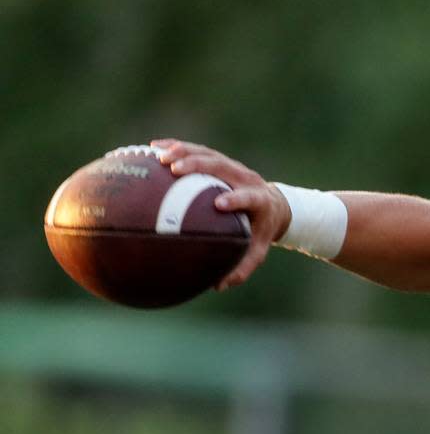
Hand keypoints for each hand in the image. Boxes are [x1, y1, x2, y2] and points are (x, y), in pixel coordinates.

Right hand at [152, 139, 290, 289]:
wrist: (273, 205)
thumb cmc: (261, 231)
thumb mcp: (257, 250)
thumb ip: (241, 268)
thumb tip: (218, 286)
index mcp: (259, 201)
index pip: (249, 197)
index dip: (237, 198)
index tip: (219, 203)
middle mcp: (246, 179)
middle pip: (223, 166)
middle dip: (200, 165)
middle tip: (175, 169)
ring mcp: (233, 167)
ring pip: (209, 154)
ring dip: (184, 152)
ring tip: (158, 156)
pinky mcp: (222, 161)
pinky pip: (198, 151)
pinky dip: (177, 147)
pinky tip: (152, 148)